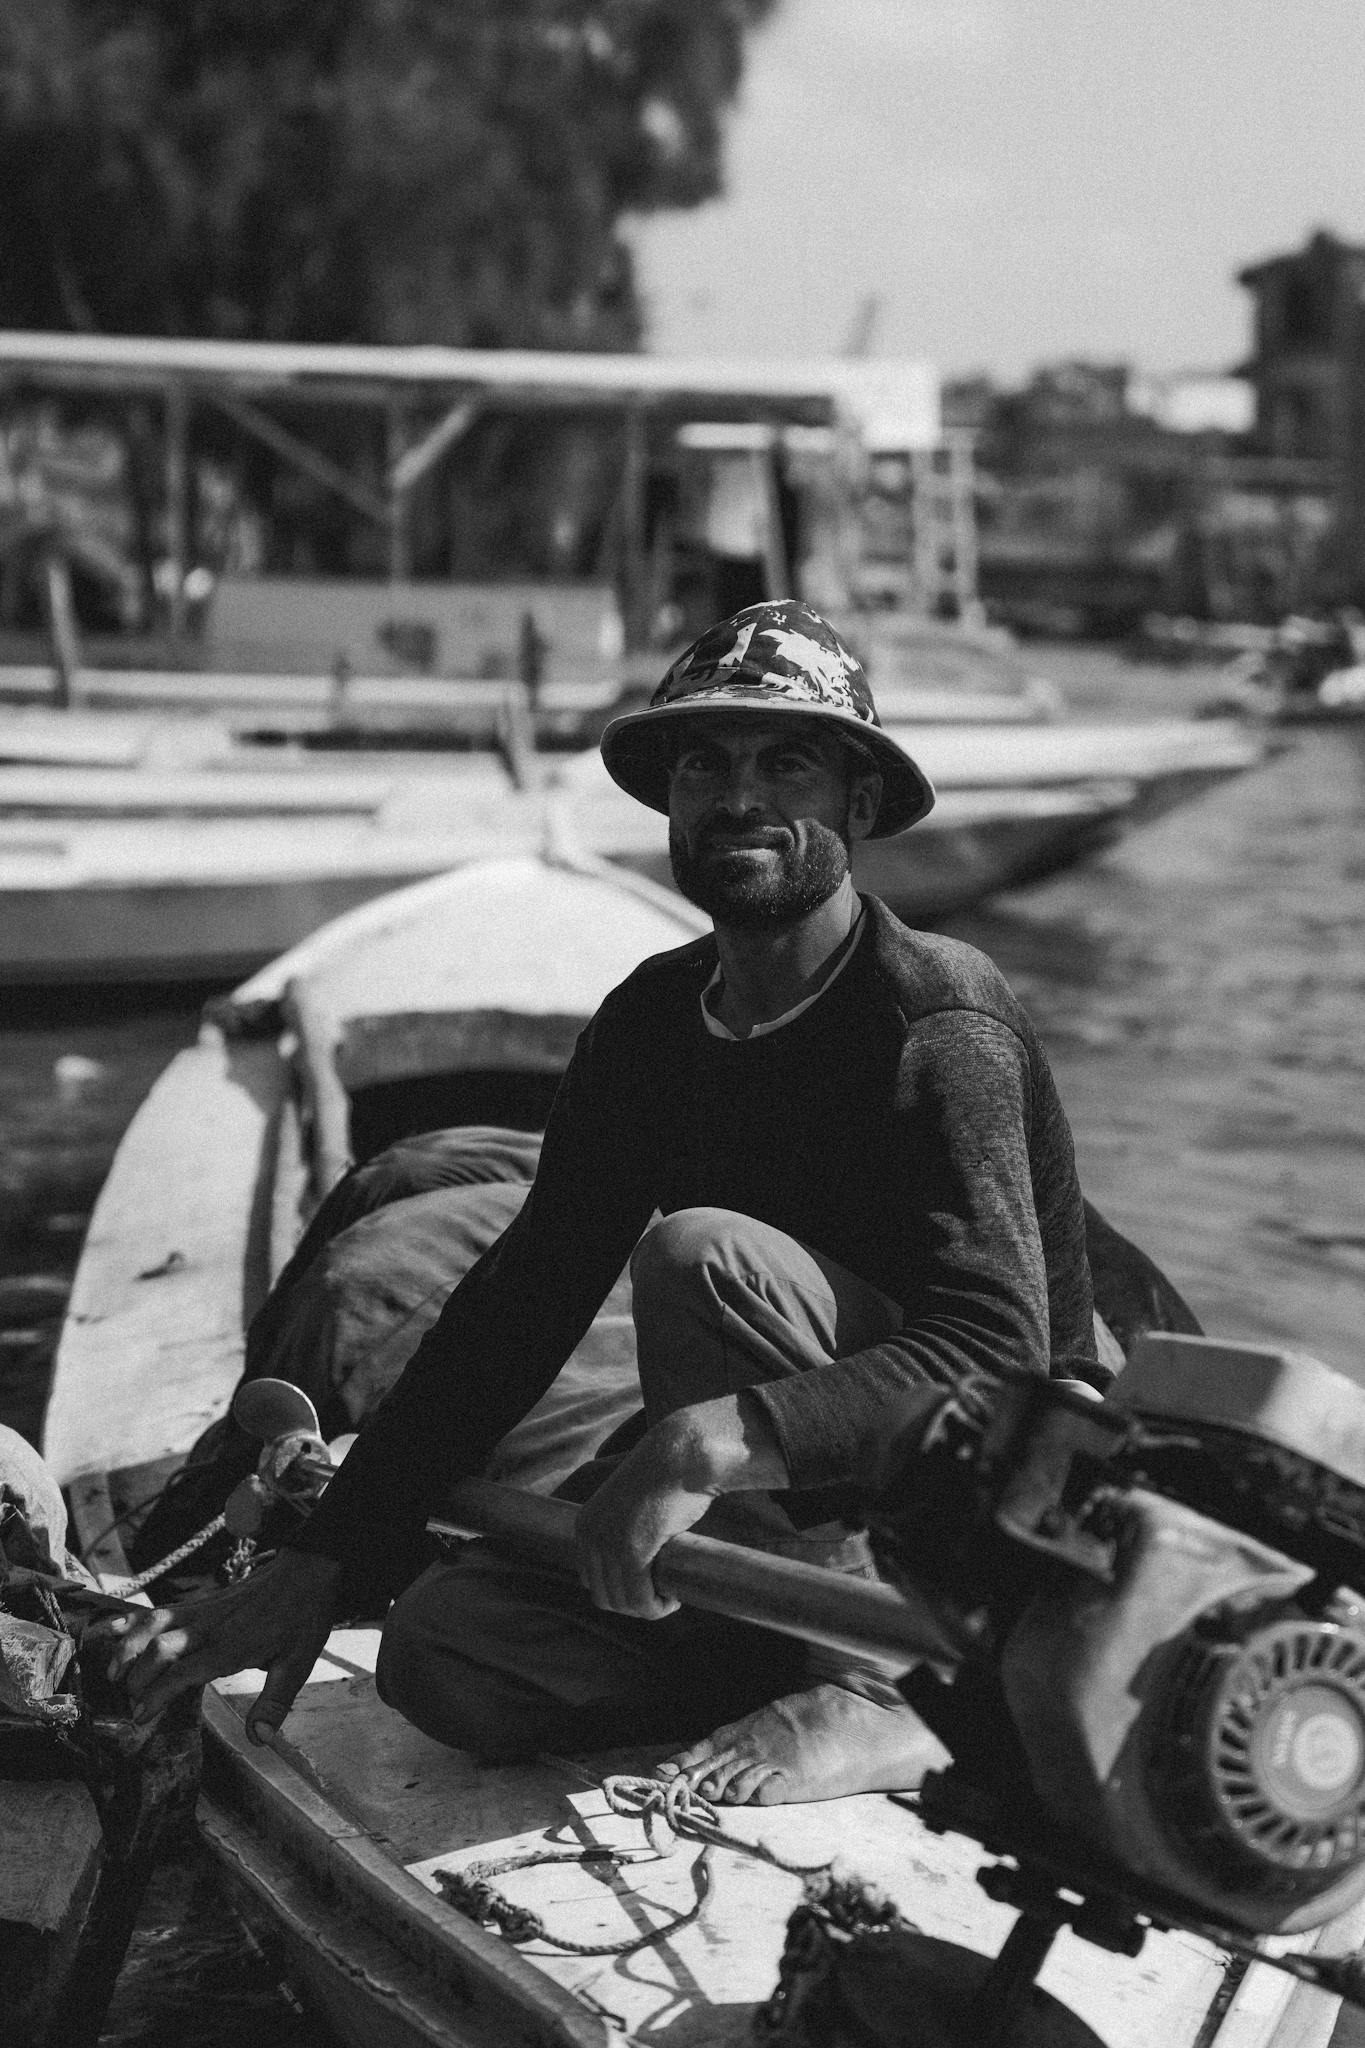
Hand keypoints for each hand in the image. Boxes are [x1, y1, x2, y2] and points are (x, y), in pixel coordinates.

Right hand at [97, 1548, 340, 1743]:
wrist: (305, 1573)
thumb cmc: (302, 1619)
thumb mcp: (298, 1665)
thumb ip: (275, 1703)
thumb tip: (259, 1740)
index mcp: (232, 1647)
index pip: (183, 1672)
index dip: (157, 1695)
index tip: (139, 1718)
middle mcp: (210, 1627)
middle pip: (159, 1648)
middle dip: (136, 1678)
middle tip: (126, 1705)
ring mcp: (202, 1611)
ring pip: (153, 1623)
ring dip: (127, 1647)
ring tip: (110, 1674)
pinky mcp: (200, 1602)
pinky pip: (160, 1610)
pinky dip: (133, 1620)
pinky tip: (112, 1630)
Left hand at [573, 1394, 788, 1621]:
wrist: (680, 1457)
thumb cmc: (665, 1480)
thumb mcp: (631, 1507)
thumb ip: (622, 1532)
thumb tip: (632, 1571)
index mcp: (585, 1525)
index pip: (591, 1580)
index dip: (619, 1592)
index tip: (646, 1590)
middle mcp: (590, 1537)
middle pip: (603, 1596)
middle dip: (632, 1605)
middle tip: (659, 1598)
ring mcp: (608, 1545)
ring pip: (622, 1602)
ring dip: (646, 1609)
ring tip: (669, 1599)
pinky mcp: (632, 1552)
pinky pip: (641, 1599)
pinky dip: (656, 1608)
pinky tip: (673, 1600)